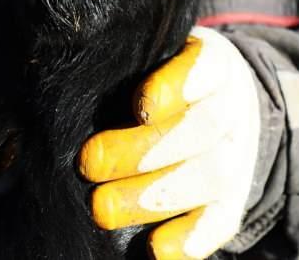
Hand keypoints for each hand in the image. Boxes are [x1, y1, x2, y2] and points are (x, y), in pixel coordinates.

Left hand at [79, 27, 260, 258]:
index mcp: (214, 64)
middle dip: (144, 150)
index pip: (207, 68)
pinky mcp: (233, 198)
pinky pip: (221, 221)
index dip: (178, 86)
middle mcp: (233, 107)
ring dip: (154, 196)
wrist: (218, 105)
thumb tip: (60, 92)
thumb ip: (120, 69)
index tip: (140, 104)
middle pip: (203, 128)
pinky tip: (155, 249)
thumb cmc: (161, 78)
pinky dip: (190, 238)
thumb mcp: (150, 58)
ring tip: (102, 208)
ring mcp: (238, 155)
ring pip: (212, 176)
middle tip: (90, 163)